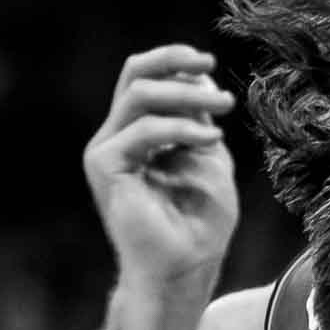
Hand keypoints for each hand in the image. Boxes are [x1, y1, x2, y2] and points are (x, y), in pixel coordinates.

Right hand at [84, 46, 239, 290]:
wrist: (185, 268)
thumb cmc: (199, 224)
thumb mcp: (210, 159)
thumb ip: (201, 121)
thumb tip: (202, 80)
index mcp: (140, 134)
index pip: (146, 79)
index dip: (176, 63)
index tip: (212, 67)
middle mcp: (118, 137)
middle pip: (134, 75)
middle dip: (174, 61)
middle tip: (211, 64)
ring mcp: (107, 151)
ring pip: (139, 95)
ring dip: (186, 95)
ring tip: (225, 107)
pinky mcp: (105, 167)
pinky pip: (142, 130)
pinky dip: (181, 128)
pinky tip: (211, 140)